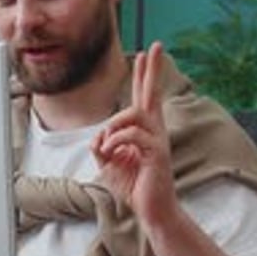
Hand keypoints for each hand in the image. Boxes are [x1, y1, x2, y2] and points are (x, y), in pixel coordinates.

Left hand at [90, 41, 177, 228]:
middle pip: (152, 93)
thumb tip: (98, 137)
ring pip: (134, 113)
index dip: (144, 76)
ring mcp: (158, 140)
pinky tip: (109, 154)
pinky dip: (115, 141)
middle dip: (152, 69)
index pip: (143, 98)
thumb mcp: (109, 164)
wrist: (151, 210)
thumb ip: (102, 147)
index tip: (145, 53)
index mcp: (144, 131)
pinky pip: (133, 134)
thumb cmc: (134, 187)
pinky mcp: (157, 153)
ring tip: (107, 147)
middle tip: (156, 45)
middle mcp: (154, 131)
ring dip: (113, 126)